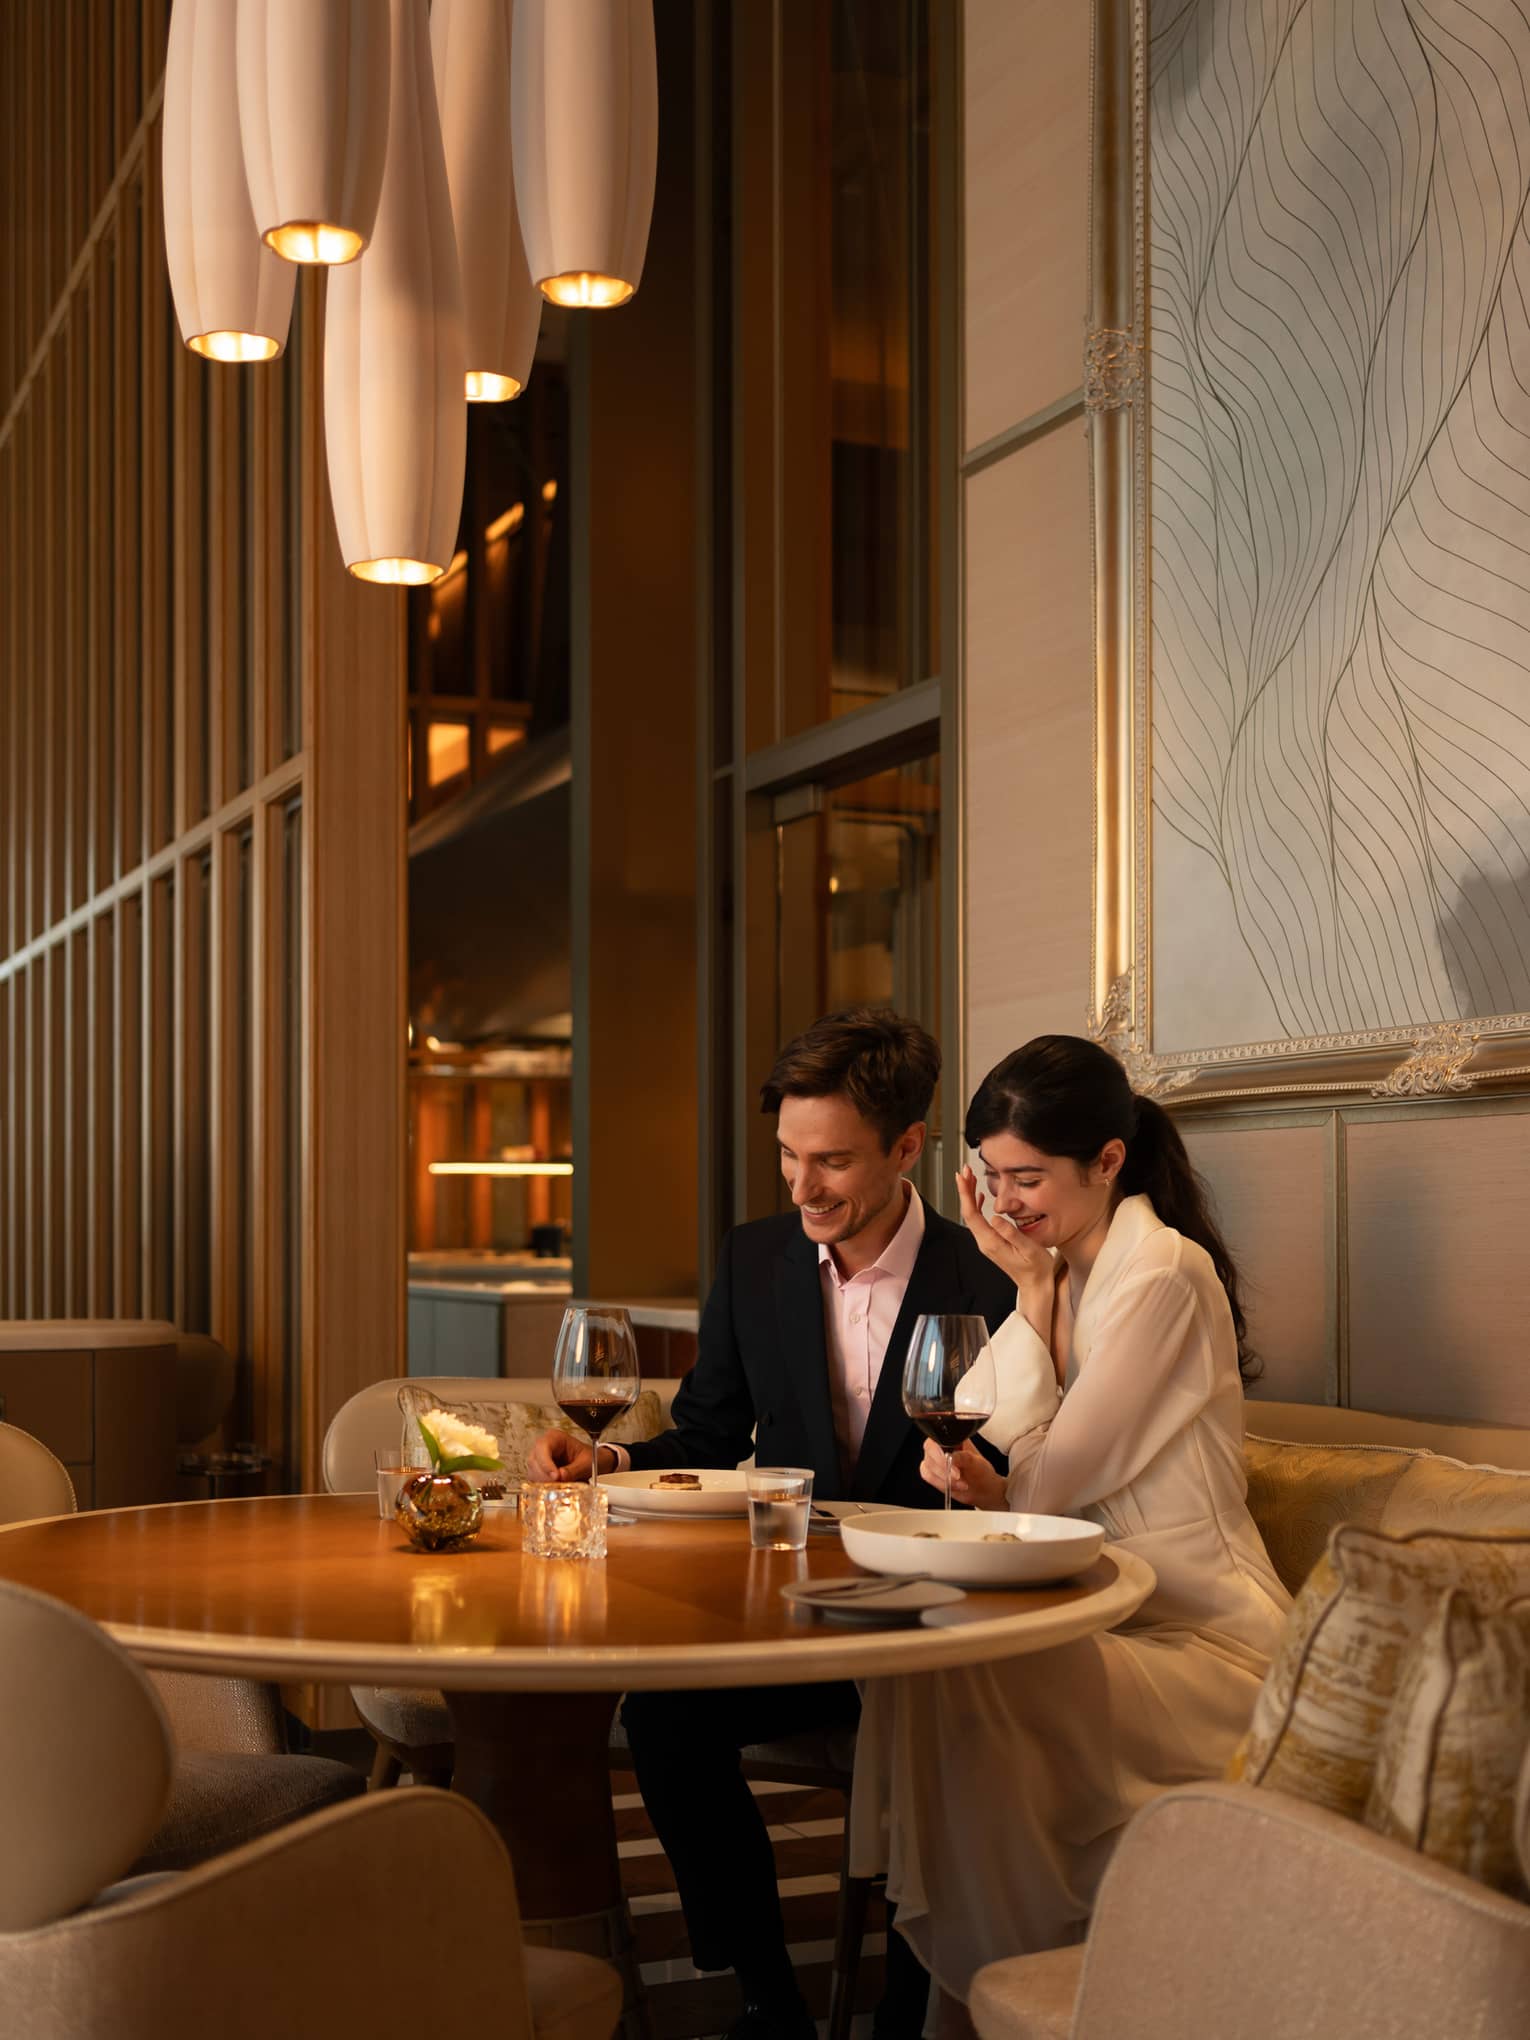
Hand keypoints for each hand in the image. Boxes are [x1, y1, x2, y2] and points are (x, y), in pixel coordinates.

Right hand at [525, 1428, 596, 1482]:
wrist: (593, 1463)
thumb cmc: (590, 1458)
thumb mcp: (586, 1463)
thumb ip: (574, 1470)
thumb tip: (560, 1476)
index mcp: (555, 1437)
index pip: (542, 1447)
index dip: (546, 1463)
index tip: (556, 1476)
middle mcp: (544, 1447)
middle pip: (534, 1461)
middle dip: (545, 1476)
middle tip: (558, 1486)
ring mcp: (540, 1459)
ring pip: (533, 1472)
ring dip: (544, 1483)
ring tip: (561, 1487)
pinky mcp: (540, 1472)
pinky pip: (536, 1480)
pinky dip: (545, 1487)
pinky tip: (557, 1489)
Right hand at [919, 1437, 1008, 1510]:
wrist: (981, 1488)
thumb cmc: (980, 1471)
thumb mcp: (977, 1462)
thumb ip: (964, 1457)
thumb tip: (950, 1456)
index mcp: (952, 1437)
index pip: (936, 1438)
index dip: (940, 1452)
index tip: (950, 1463)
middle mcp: (940, 1446)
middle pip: (930, 1453)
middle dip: (944, 1468)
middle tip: (958, 1475)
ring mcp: (934, 1459)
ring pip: (927, 1466)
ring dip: (944, 1478)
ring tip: (960, 1482)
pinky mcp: (931, 1472)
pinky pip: (927, 1476)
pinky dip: (940, 1483)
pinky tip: (953, 1485)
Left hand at [955, 1166, 1054, 1296]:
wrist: (1035, 1285)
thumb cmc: (1036, 1268)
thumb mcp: (1029, 1249)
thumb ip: (1011, 1233)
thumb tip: (995, 1217)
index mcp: (991, 1242)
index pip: (971, 1214)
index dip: (965, 1194)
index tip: (962, 1177)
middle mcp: (985, 1242)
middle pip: (968, 1212)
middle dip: (965, 1190)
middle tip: (964, 1170)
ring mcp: (987, 1243)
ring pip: (972, 1215)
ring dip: (970, 1196)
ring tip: (970, 1178)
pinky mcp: (991, 1242)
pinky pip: (979, 1221)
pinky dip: (977, 1206)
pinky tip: (981, 1197)